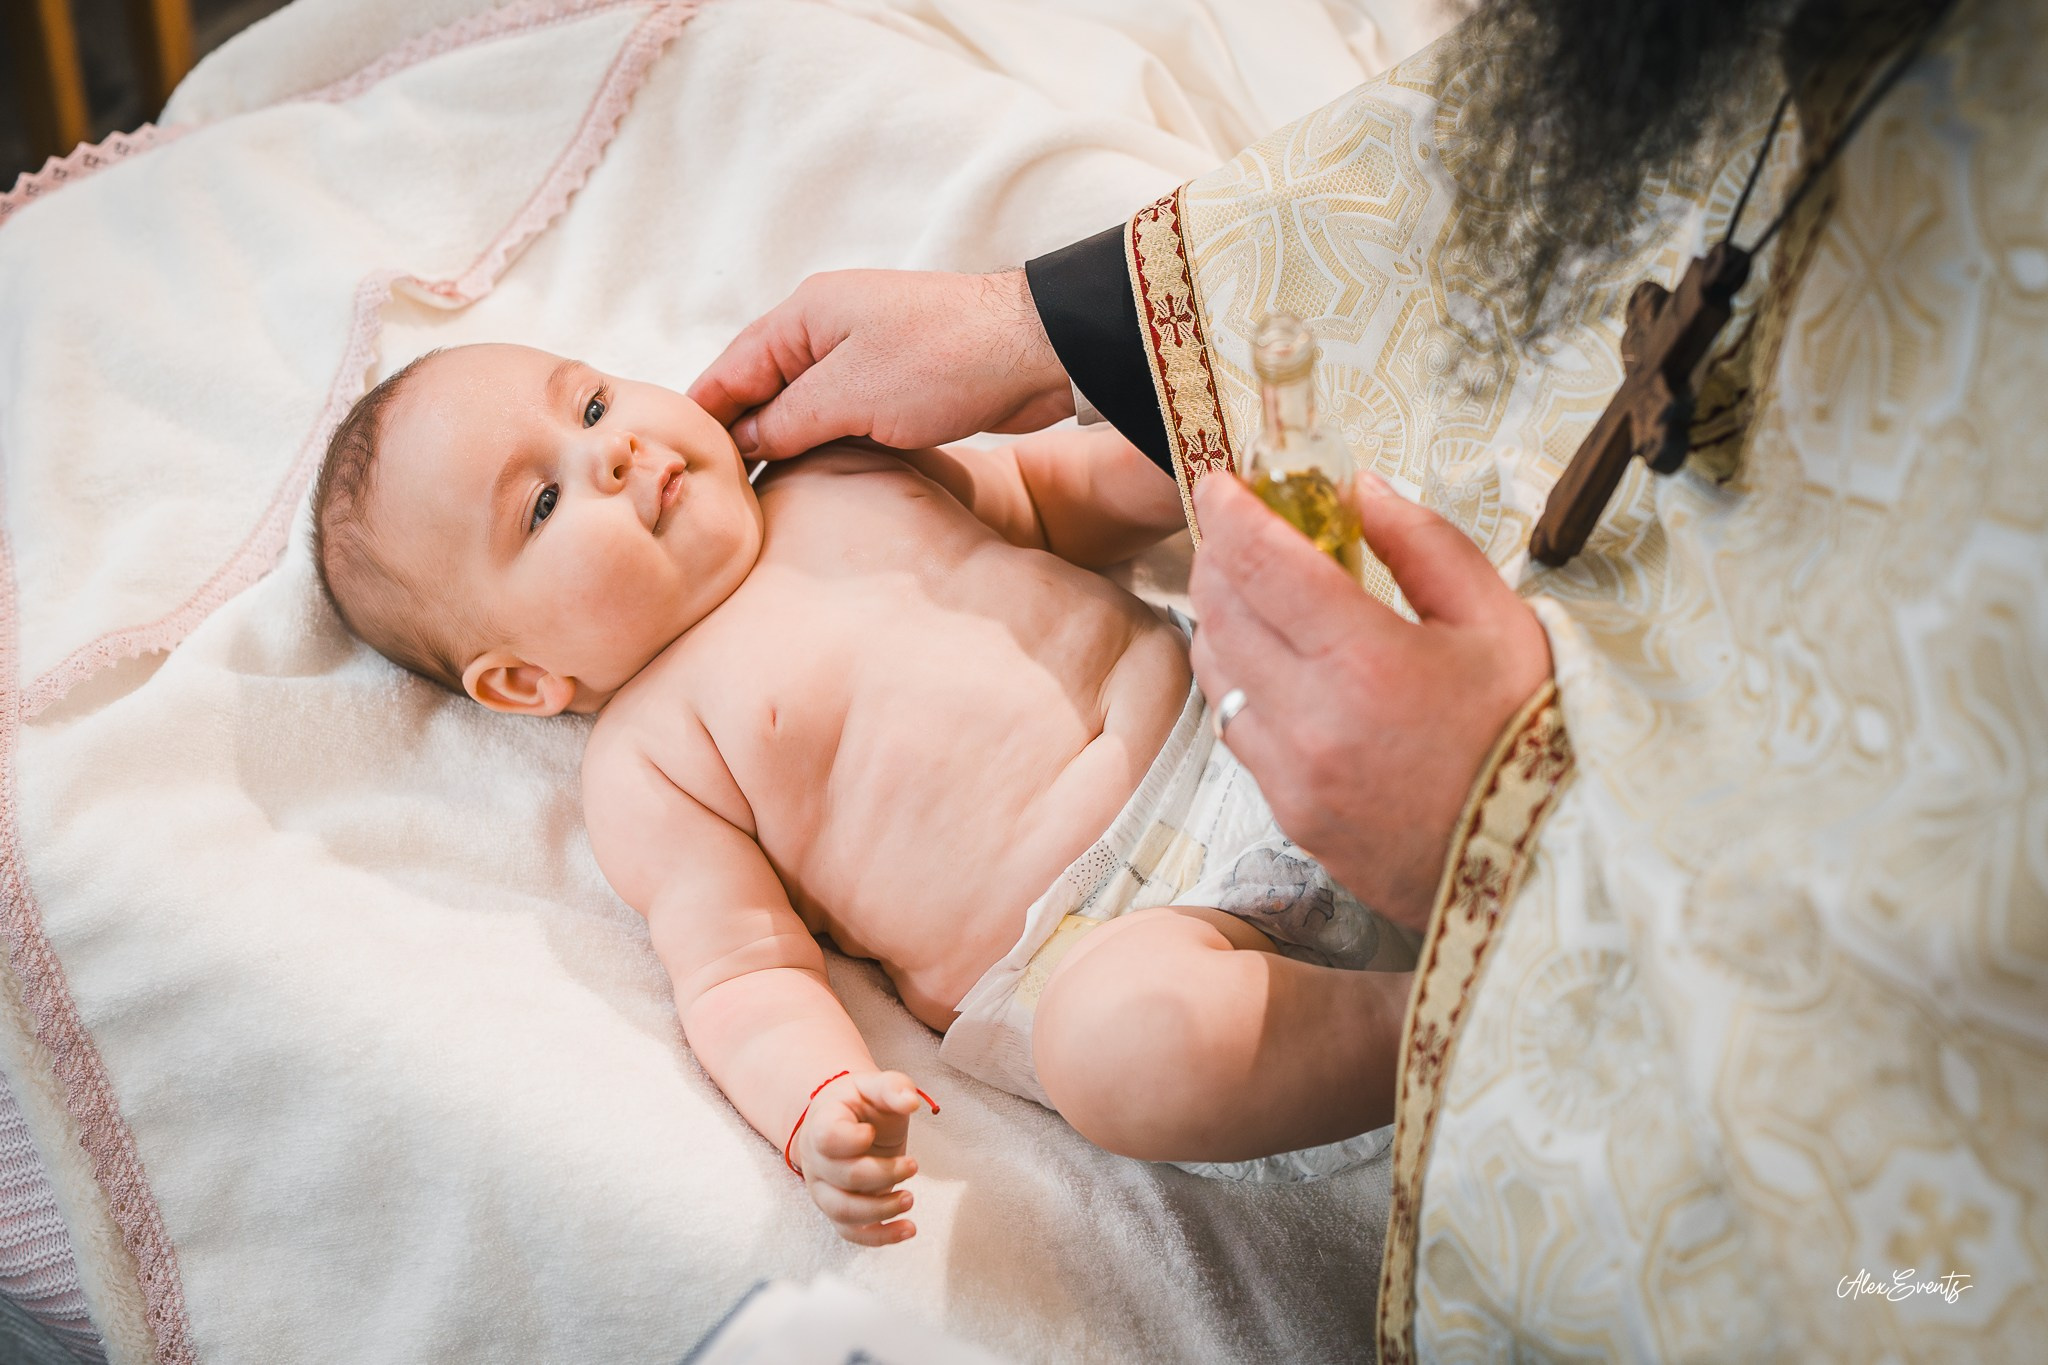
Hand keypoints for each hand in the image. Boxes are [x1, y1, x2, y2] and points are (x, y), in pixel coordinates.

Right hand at [688, 269, 1073, 458]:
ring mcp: (862, 354)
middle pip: (759, 386)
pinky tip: (810, 477)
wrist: (1038, 350)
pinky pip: (839, 414)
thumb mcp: (851, 396)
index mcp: (804, 316)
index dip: (701, 416)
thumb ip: (787, 419)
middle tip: (709, 492)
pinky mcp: (895, 381)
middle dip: (735, 432)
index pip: (729, 370)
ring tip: (752, 495)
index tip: (677, 461)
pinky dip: (821, 441)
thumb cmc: (945, 360)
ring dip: (780, 442)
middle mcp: (826, 329)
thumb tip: (746, 439)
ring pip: (800, 404)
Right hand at [794, 1070, 927, 1245]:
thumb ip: (893, 1087)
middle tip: (913, 1165)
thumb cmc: (861, 1105)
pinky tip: (908, 1229)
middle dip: (882, 1175)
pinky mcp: (838, 1210)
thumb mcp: (875, 1087)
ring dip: (880, 1209)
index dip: (851, 1140)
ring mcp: (824, 1189)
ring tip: (910, 1199)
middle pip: (842, 1177)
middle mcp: (816, 1160)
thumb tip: (910, 1102)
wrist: (845, 1123)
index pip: (827, 1137)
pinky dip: (880, 1237)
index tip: (871, 1132)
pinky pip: (851, 1232)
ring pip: (843, 1210)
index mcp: (823, 1123)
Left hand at [1187, 472, 1551, 933]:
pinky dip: (1243, 683)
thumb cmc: (1529, 734)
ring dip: (1223, 621)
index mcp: (1366, 662)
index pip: (1261, 564)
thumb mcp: (1496, 619)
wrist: (1541, 858)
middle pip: (1221, 613)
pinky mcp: (1288, 813)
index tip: (1222, 486)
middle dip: (1219, 559)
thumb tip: (1361, 493)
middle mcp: (1312, 721)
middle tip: (1239, 532)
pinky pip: (1238, 730)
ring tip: (1257, 594)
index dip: (1229, 513)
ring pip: (1217, 673)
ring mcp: (1292, 775)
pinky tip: (1279, 666)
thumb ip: (1422, 543)